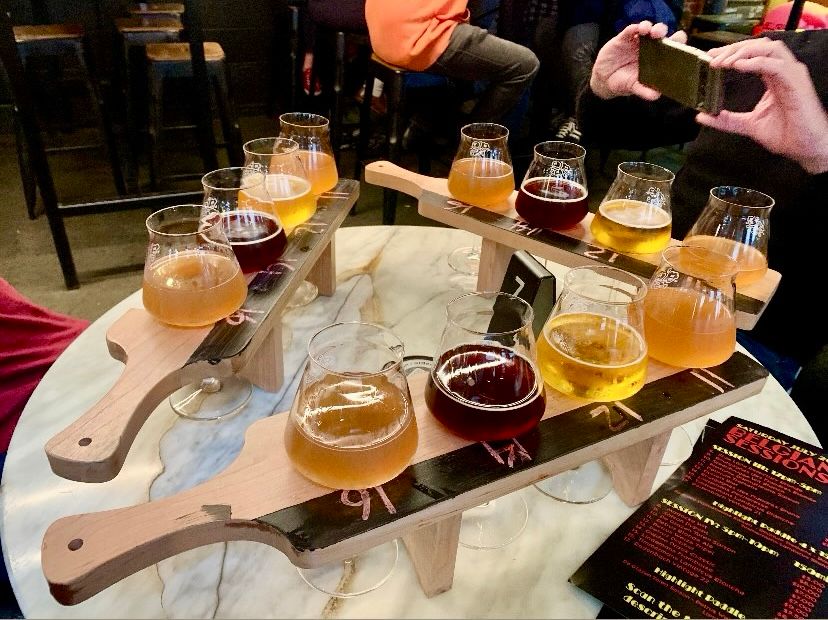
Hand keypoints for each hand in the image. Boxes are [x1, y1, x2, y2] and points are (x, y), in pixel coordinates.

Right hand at [589, 21, 687, 100]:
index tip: (679, 42)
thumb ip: (644, 90)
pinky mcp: (624, 38)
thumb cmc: (624, 83)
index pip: (671, 46)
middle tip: (662, 36)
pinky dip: (636, 28)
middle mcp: (649, 47)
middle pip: (661, 34)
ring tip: (651, 32)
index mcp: (657, 58)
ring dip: (652, 28)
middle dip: (664, 32)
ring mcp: (637, 41)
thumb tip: (656, 95)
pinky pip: (632, 29)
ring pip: (649, 28)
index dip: (677, 43)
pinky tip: (638, 29)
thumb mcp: (634, 87)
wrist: (604, 80)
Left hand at [696, 38, 827, 174]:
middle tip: (712, 57)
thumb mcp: (749, 125)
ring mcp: (792, 74)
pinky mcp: (796, 82)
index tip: (710, 57)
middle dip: (734, 48)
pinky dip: (756, 62)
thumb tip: (702, 116)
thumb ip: (727, 120)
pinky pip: (776, 64)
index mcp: (773, 77)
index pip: (752, 54)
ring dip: (743, 52)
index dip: (731, 52)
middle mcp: (783, 71)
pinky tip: (739, 66)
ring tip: (724, 62)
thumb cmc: (787, 134)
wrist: (806, 148)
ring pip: (769, 48)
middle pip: (759, 46)